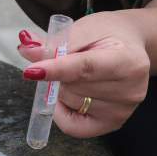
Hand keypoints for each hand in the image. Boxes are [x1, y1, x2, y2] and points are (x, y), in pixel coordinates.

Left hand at [17, 11, 150, 137]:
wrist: (130, 46)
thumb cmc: (106, 35)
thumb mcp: (82, 29)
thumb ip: (54, 42)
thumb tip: (27, 50)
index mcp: (128, 60)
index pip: (85, 68)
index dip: (55, 70)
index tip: (31, 71)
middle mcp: (130, 90)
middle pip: (73, 87)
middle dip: (58, 73)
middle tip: (65, 59)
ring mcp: (122, 110)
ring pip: (69, 103)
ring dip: (62, 88)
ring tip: (77, 74)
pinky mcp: (113, 124)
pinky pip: (73, 126)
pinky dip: (62, 111)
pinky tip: (68, 96)